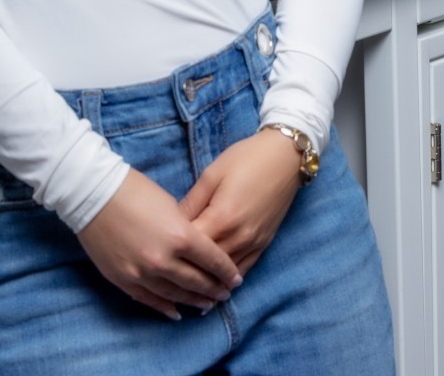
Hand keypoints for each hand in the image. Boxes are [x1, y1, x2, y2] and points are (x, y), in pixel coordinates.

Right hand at [77, 168, 242, 319]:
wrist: (92, 193)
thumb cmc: (134, 190)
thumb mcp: (170, 206)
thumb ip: (185, 231)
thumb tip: (195, 249)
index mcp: (180, 237)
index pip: (213, 261)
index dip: (226, 272)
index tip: (235, 279)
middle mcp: (163, 260)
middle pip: (197, 282)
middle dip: (214, 289)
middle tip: (225, 294)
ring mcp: (142, 273)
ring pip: (175, 295)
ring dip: (193, 301)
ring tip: (206, 305)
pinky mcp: (123, 279)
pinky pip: (149, 299)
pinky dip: (165, 307)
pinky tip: (176, 312)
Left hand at [179, 129, 303, 279]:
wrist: (285, 156)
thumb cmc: (245, 159)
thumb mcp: (211, 175)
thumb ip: (191, 203)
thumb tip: (171, 224)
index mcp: (222, 219)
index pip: (190, 247)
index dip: (172, 251)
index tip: (158, 251)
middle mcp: (239, 237)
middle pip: (207, 265)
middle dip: (187, 270)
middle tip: (166, 274)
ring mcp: (254, 243)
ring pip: (225, 273)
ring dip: (207, 280)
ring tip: (187, 288)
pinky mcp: (264, 244)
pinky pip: (244, 269)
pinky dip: (228, 278)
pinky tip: (215, 284)